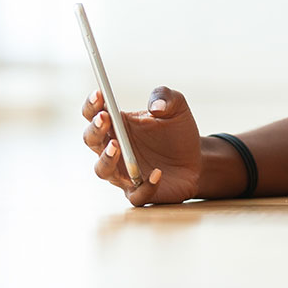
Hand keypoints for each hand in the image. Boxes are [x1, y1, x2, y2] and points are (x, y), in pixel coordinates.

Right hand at [82, 86, 200, 205]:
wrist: (196, 159)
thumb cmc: (178, 131)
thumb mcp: (177, 107)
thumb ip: (166, 97)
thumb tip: (155, 106)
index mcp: (117, 125)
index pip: (94, 114)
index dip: (92, 105)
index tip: (100, 94)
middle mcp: (114, 149)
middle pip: (91, 140)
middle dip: (95, 129)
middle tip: (104, 118)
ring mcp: (123, 172)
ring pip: (102, 170)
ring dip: (106, 158)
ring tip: (116, 145)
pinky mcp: (139, 192)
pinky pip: (136, 193)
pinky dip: (145, 185)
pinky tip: (157, 173)